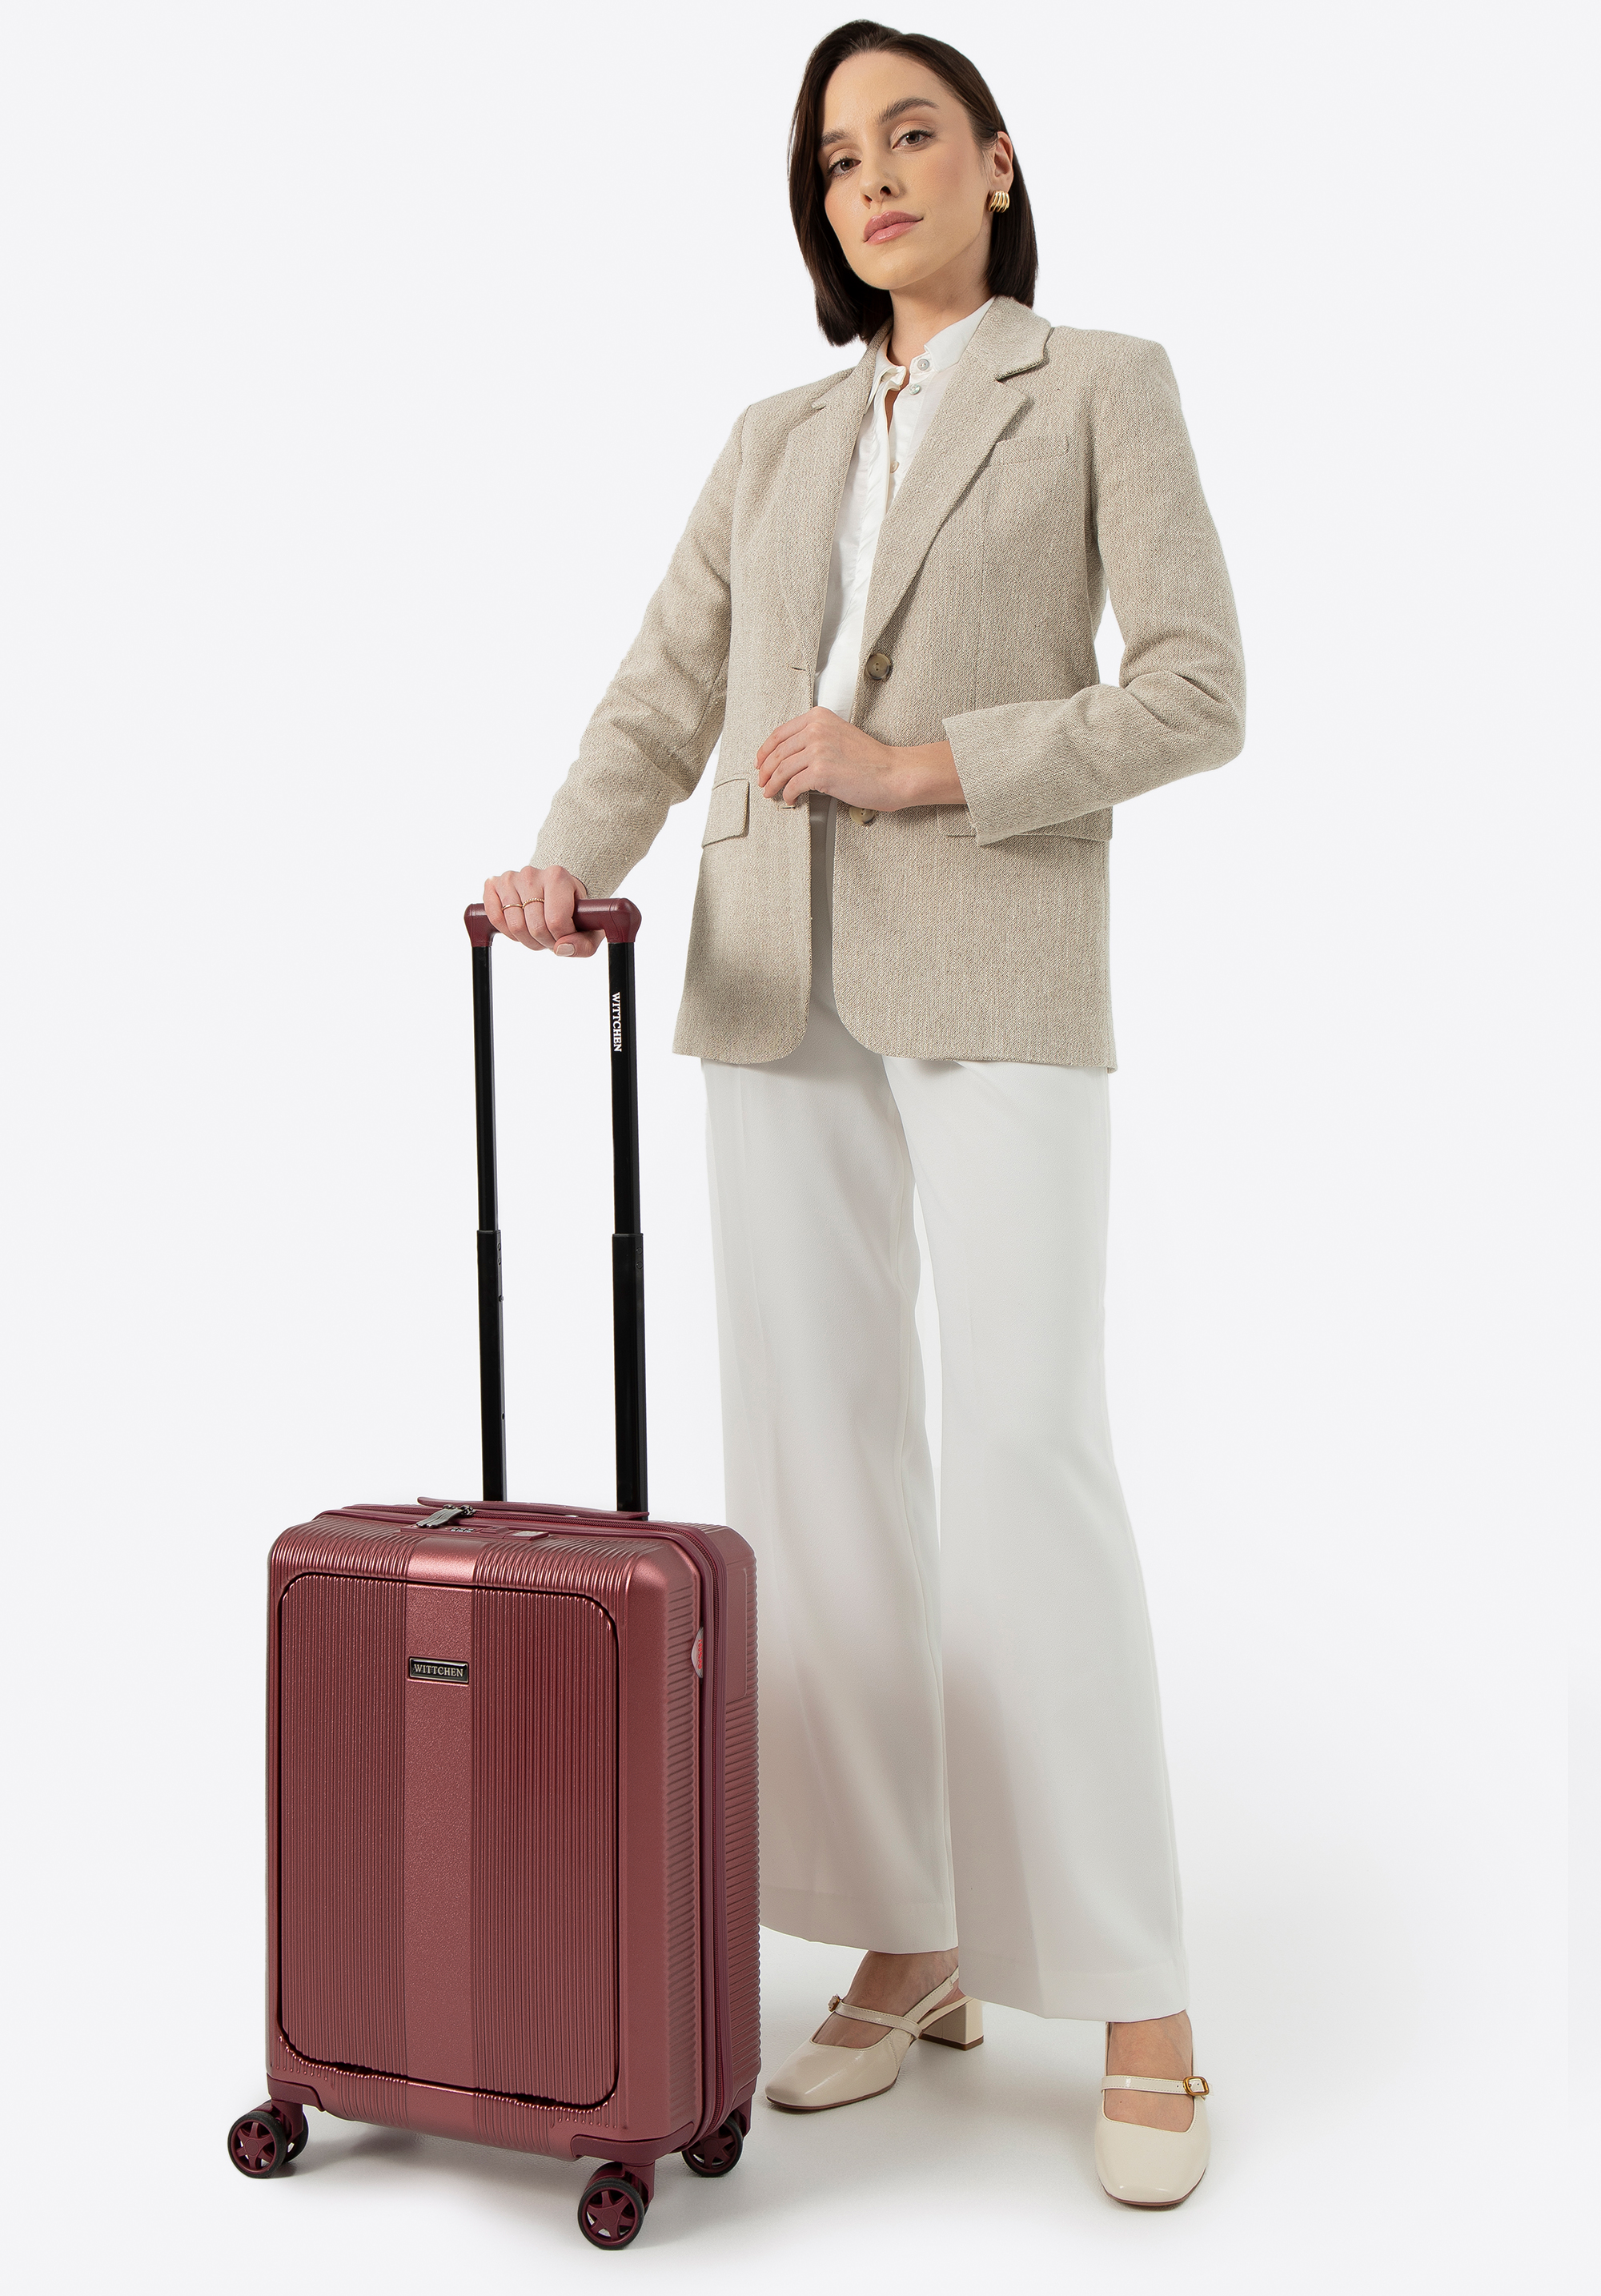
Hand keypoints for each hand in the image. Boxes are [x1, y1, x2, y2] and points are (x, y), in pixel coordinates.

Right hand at [483, 865, 599, 955]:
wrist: (556, 890)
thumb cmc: (572, 910)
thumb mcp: (588, 929)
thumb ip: (583, 945)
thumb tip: (560, 949)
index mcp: (558, 877)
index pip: (556, 921)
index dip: (561, 939)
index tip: (565, 935)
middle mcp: (532, 874)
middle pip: (535, 927)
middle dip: (545, 942)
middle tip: (551, 937)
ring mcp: (510, 878)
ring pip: (515, 926)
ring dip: (527, 940)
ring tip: (537, 932)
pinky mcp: (493, 884)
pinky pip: (495, 918)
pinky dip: (507, 932)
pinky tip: (521, 927)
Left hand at [754, 708, 963, 811]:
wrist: (893, 772)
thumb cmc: (872, 760)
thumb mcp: (840, 736)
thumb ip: (817, 739)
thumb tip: (791, 756)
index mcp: (819, 717)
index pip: (780, 733)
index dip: (766, 750)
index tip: (761, 760)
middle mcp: (816, 729)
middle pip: (777, 751)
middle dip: (766, 769)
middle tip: (762, 780)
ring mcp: (818, 750)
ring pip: (781, 769)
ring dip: (773, 784)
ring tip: (771, 793)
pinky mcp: (821, 771)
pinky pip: (793, 785)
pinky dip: (788, 795)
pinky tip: (791, 799)